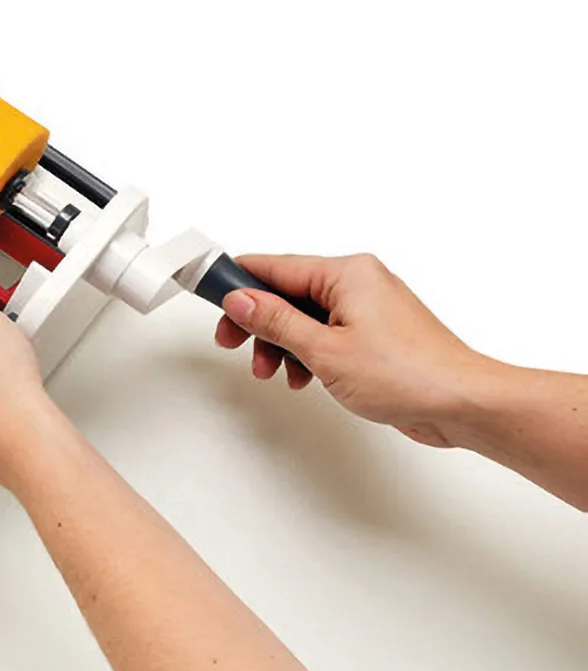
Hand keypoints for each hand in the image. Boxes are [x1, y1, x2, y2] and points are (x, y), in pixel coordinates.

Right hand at [215, 253, 486, 446]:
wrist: (461, 403)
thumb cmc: (408, 374)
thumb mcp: (324, 350)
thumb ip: (277, 322)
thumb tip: (242, 300)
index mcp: (347, 272)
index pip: (275, 267)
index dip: (238, 281)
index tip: (209, 289)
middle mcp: (358, 282)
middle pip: (287, 292)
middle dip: (258, 322)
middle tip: (232, 343)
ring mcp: (368, 308)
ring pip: (304, 316)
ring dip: (282, 344)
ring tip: (274, 371)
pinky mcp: (374, 333)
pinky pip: (325, 333)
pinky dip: (307, 353)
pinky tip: (304, 377)